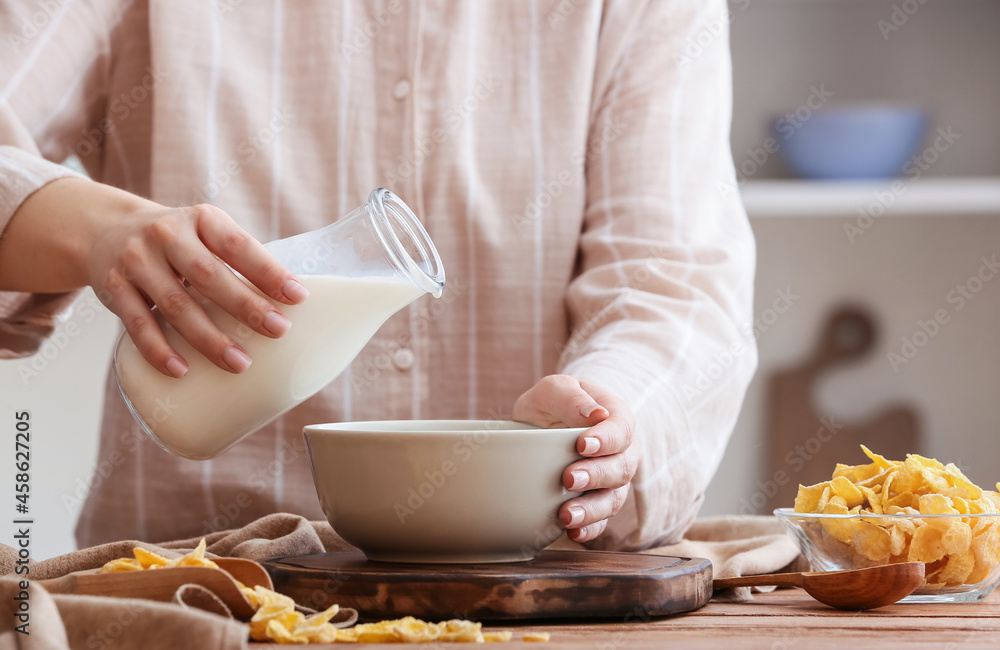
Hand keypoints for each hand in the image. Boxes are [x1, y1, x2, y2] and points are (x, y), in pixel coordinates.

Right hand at [87, 199, 307, 378]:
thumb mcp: (205, 233)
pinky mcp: (113, 289)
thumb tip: (288, 303)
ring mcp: (136, 261)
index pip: (238, 245)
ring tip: (240, 363)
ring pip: (175, 305)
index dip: (268, 271)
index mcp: (201, 219)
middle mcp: (166, 235)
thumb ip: (237, 260)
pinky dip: (159, 350)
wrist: (105, 228)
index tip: (298, 297)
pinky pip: (138, 325)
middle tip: (278, 331)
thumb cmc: (177, 241)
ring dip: (209, 339)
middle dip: (246, 306)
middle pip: (209, 276)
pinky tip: (181, 371)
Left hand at [513, 375, 640, 542]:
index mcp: (617, 419)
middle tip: (568, 478)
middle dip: (596, 476)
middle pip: (621, 468)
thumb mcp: (555, 388)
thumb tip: (593, 415)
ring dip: (592, 510)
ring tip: (566, 515)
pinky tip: (572, 533)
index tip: (582, 444)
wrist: (545, 425)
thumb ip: (570, 396)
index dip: (606, 440)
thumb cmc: (554, 403)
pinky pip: (601, 521)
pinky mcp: (597, 502)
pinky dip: (590, 530)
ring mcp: (612, 481)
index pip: (621, 430)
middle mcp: (622, 452)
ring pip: (613, 499)